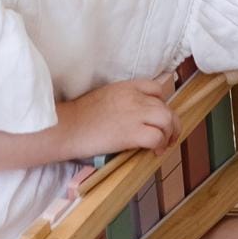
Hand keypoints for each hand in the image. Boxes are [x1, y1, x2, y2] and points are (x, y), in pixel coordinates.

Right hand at [56, 73, 177, 161]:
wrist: (66, 127)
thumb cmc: (79, 116)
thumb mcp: (104, 97)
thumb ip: (123, 101)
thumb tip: (134, 116)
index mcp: (127, 86)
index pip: (156, 88)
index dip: (161, 103)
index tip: (157, 116)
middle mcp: (135, 97)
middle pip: (166, 106)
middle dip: (171, 123)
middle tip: (168, 136)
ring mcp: (135, 114)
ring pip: (167, 120)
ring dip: (169, 134)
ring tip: (164, 145)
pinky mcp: (132, 133)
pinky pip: (157, 137)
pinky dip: (160, 145)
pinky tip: (154, 152)